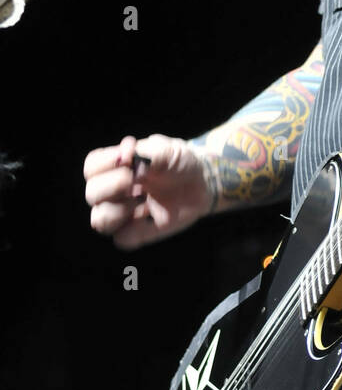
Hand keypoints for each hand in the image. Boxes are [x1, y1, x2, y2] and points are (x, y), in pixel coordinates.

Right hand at [83, 133, 212, 248]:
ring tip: (143, 200)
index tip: (129, 157)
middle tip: (139, 179)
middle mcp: (113, 191)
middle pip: (92, 194)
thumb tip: (127, 157)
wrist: (202, 182)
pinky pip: (123, 239)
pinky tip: (151, 217)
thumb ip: (146, 152)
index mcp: (115, 167)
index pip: (91, 167)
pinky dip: (134, 229)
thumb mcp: (168, 149)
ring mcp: (125, 214)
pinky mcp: (138, 233)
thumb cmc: (180, 162)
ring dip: (120, 210)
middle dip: (113, 185)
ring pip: (100, 221)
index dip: (105, 163)